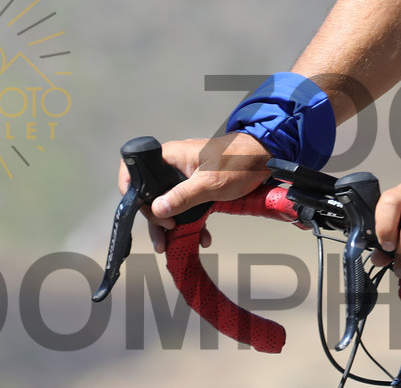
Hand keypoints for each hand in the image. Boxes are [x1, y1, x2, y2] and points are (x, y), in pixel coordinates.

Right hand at [115, 132, 269, 253]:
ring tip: (173, 243)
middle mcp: (174, 165)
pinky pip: (187, 205)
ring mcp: (186, 176)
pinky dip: (191, 220)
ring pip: (170, 203)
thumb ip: (182, 196)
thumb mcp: (209, 183)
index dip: (135, 194)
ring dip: (173, 224)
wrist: (265, 160)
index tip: (147, 212)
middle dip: (157, 218)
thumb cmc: (239, 162)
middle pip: (152, 194)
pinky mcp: (198, 186)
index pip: (136, 171)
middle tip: (164, 235)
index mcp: (170, 156)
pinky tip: (201, 235)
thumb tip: (158, 209)